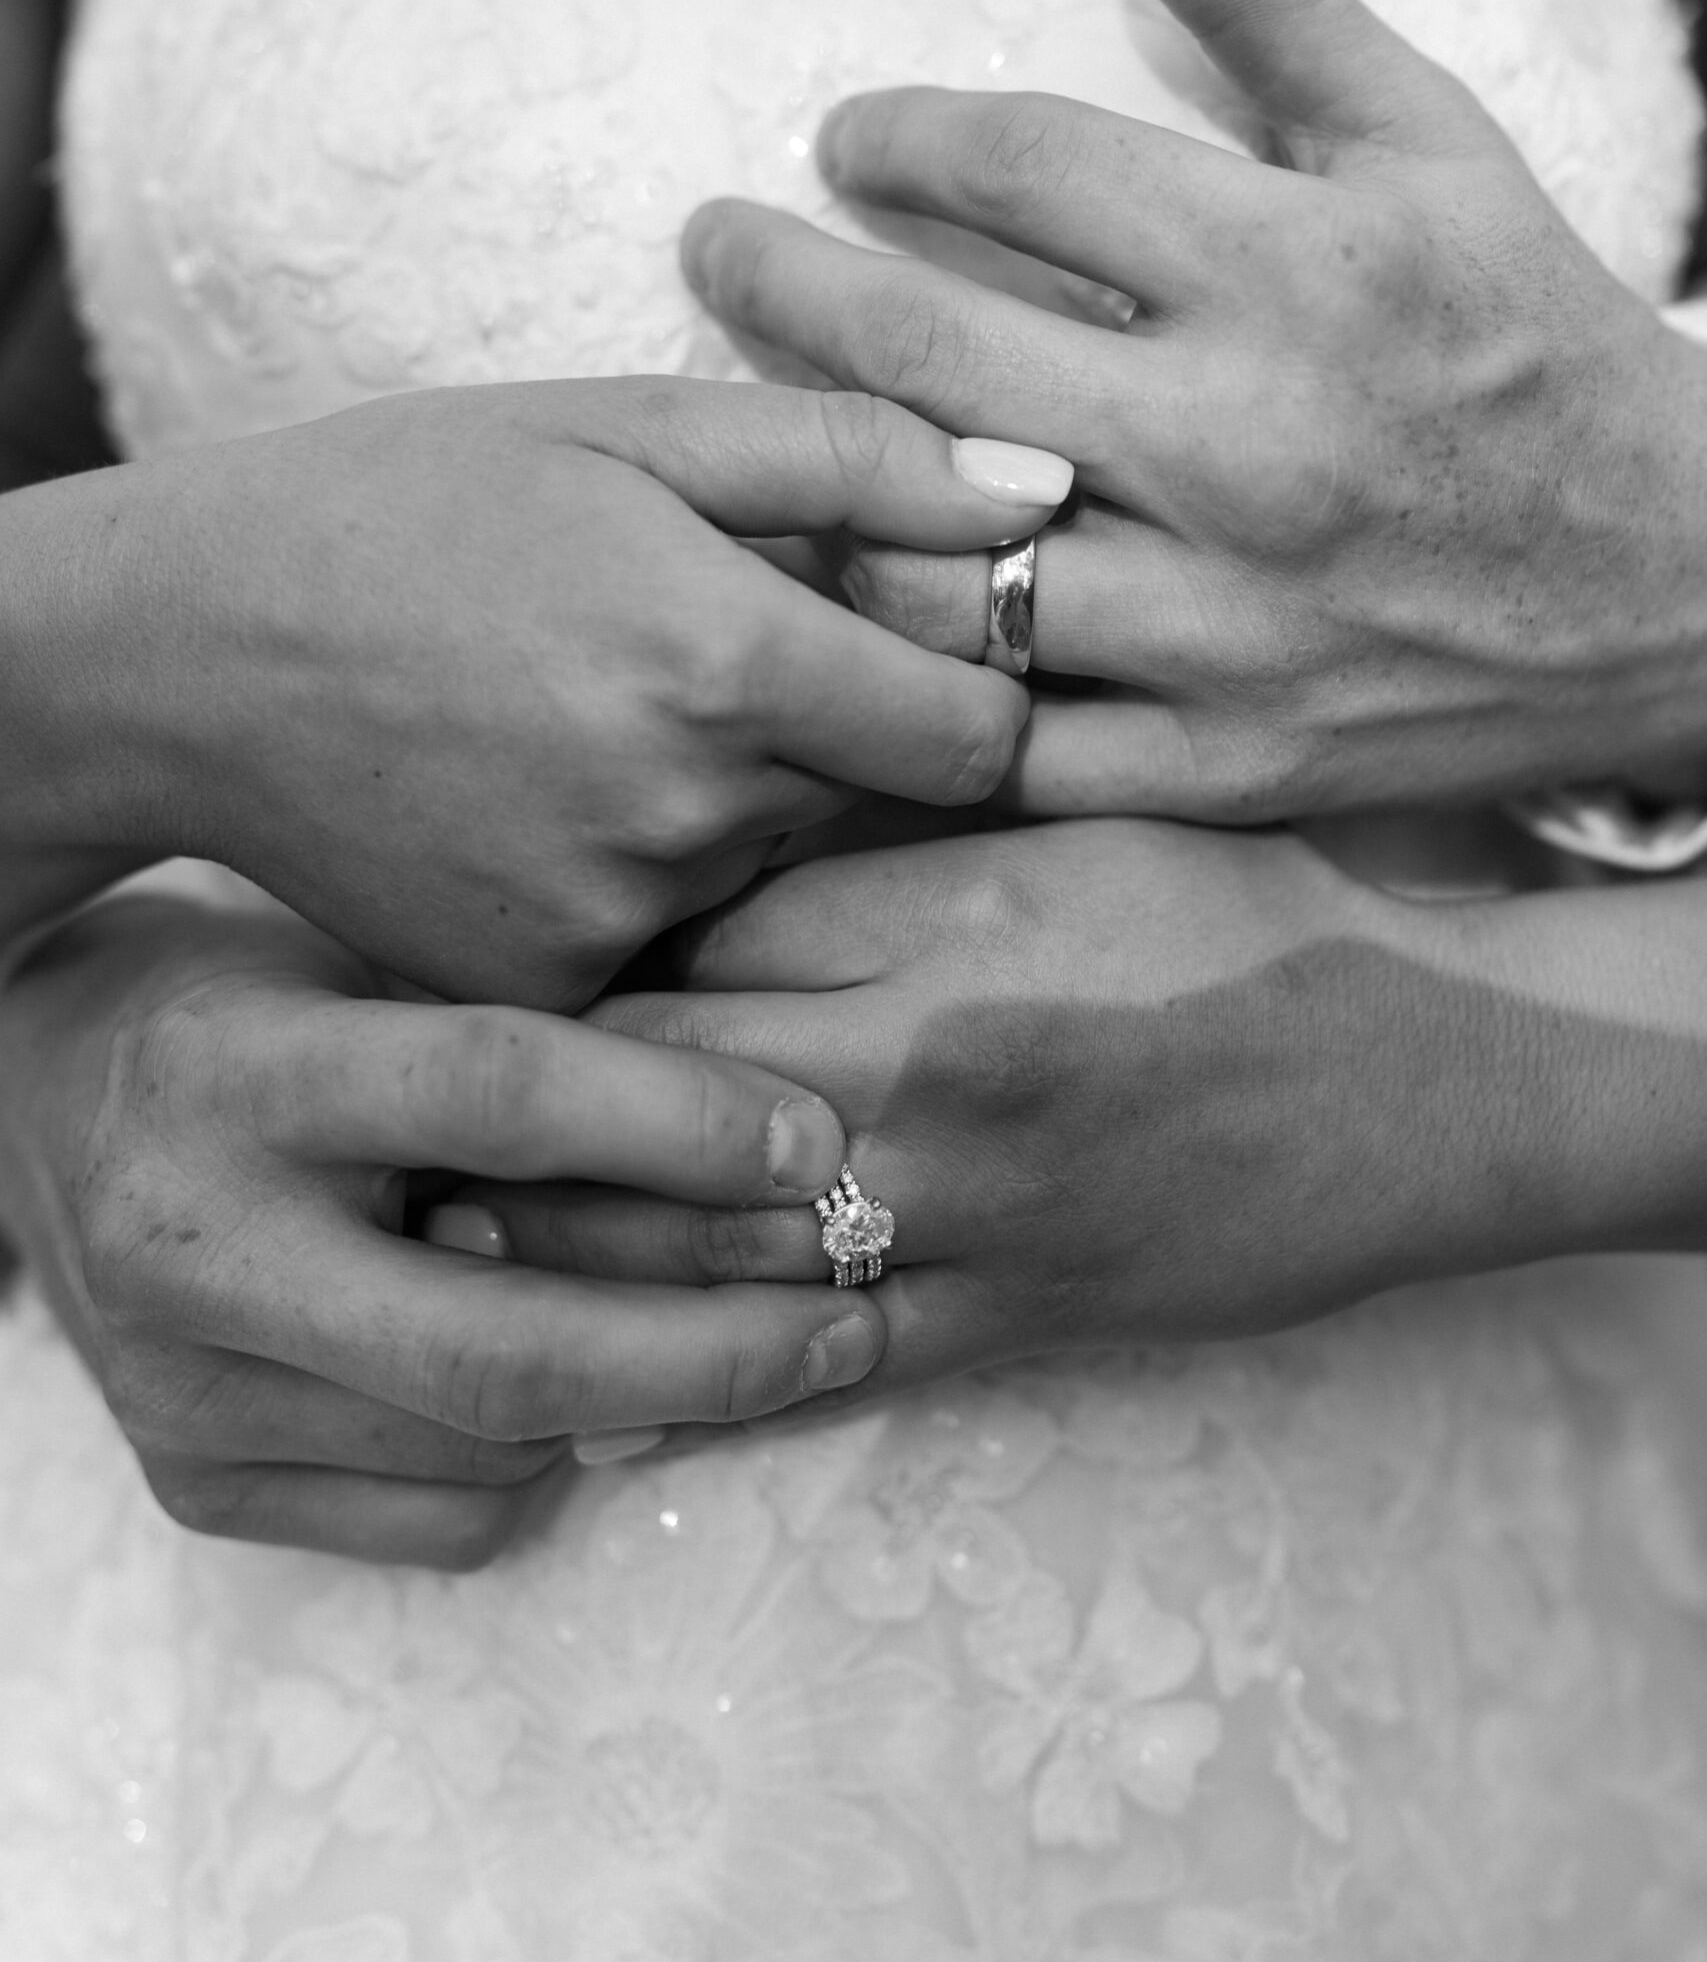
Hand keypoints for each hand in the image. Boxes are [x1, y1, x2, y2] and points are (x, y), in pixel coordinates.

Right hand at [0, 890, 883, 1564]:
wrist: (44, 1103)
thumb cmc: (257, 994)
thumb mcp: (373, 959)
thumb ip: (534, 1038)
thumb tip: (771, 1141)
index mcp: (232, 1070)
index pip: (492, 1094)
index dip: (680, 1122)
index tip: (821, 1140)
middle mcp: (189, 1247)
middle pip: (503, 1344)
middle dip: (716, 1349)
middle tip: (859, 1315)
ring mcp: (180, 1393)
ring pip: (488, 1446)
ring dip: (661, 1408)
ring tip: (784, 1350)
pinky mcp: (197, 1486)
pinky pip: (438, 1516)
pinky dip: (559, 1461)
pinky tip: (628, 1394)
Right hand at [2, 378, 1067, 1002]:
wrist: (189, 650)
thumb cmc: (418, 502)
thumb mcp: (628, 426)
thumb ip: (857, 456)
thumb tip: (1051, 491)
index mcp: (731, 661)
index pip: (990, 737)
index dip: (976, 688)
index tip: (915, 648)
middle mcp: (687, 815)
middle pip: (885, 808)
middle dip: (855, 739)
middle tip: (731, 659)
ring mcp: (610, 921)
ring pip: (778, 875)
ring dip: (748, 808)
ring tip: (615, 718)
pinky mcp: (542, 990)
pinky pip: (674, 942)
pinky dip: (651, 882)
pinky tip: (560, 800)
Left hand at [470, 822, 1639, 1386]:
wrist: (1415, 1078)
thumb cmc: (1242, 916)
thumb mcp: (1067, 828)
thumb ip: (891, 838)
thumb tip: (718, 848)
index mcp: (940, 930)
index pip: (693, 958)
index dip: (576, 968)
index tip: (489, 968)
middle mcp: (931, 1080)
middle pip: (662, 1113)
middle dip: (521, 1127)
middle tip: (401, 1125)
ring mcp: (969, 1220)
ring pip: (713, 1260)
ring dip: (572, 1263)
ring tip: (451, 1249)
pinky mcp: (1012, 1323)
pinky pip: (827, 1371)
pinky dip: (706, 1384)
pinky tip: (604, 1388)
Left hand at [680, 0, 1706, 822]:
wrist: (1678, 595)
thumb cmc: (1538, 350)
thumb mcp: (1432, 145)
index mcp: (1299, 273)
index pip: (1022, 169)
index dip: (899, 137)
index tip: (847, 141)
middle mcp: (1246, 449)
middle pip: (928, 358)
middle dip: (780, 283)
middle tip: (716, 245)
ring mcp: (1225, 625)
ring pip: (935, 565)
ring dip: (812, 486)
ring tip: (748, 425)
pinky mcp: (1218, 764)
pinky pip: (1007, 737)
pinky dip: (905, 682)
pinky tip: (845, 609)